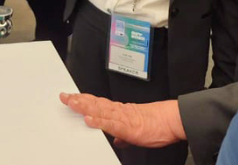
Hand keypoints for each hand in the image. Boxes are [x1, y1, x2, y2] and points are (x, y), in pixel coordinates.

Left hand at [59, 94, 186, 148]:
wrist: (173, 120)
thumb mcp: (137, 133)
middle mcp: (120, 112)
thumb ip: (124, 136)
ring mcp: (123, 118)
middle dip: (79, 101)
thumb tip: (117, 140)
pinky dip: (99, 122)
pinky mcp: (128, 128)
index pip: (98, 104)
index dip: (84, 100)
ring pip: (100, 111)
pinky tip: (89, 120)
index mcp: (121, 112)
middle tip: (64, 96)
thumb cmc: (158, 124)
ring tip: (72, 103)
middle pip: (95, 104)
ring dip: (84, 107)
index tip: (72, 97)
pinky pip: (111, 125)